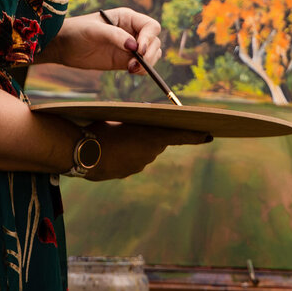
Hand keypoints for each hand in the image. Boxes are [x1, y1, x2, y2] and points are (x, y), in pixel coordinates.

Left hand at [43, 7, 161, 74]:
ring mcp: (128, 47)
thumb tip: (134, 46)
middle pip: (154, 41)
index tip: (139, 49)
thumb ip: (114, 35)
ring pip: (152, 55)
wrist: (63, 46)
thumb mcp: (95, 30)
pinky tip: (131, 71)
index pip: (150, 26)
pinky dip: (142, 70)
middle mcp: (131, 31)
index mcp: (127, 17)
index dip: (149, 38)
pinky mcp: (123, 61)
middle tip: (137, 62)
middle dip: (150, 53)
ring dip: (148, 63)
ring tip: (132, 69)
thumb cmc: (77, 31)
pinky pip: (141, 66)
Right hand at [84, 121, 210, 180]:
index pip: (180, 136)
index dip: (195, 136)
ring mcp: (139, 165)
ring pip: (143, 152)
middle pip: (157, 142)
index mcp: (153, 137)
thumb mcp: (119, 118)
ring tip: (117, 137)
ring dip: (134, 145)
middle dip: (150, 135)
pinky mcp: (127, 172)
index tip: (209, 135)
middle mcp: (151, 153)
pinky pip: (131, 160)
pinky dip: (125, 154)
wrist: (83, 153)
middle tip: (137, 126)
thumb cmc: (101, 129)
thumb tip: (136, 125)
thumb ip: (133, 123)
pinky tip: (111, 149)